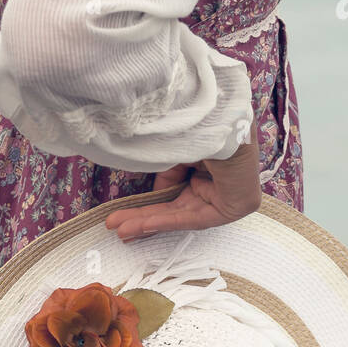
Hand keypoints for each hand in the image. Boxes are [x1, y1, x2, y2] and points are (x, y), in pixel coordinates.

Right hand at [104, 122, 261, 242]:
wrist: (226, 116)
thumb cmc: (204, 122)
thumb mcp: (175, 148)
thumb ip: (164, 172)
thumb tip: (152, 194)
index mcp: (208, 160)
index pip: (173, 185)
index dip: (147, 199)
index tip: (121, 208)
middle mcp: (217, 179)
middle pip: (172, 204)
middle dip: (141, 215)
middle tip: (114, 223)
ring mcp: (226, 195)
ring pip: (178, 213)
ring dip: (147, 222)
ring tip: (120, 230)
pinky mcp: (232, 208)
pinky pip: (193, 218)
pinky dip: (167, 221)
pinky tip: (143, 226)